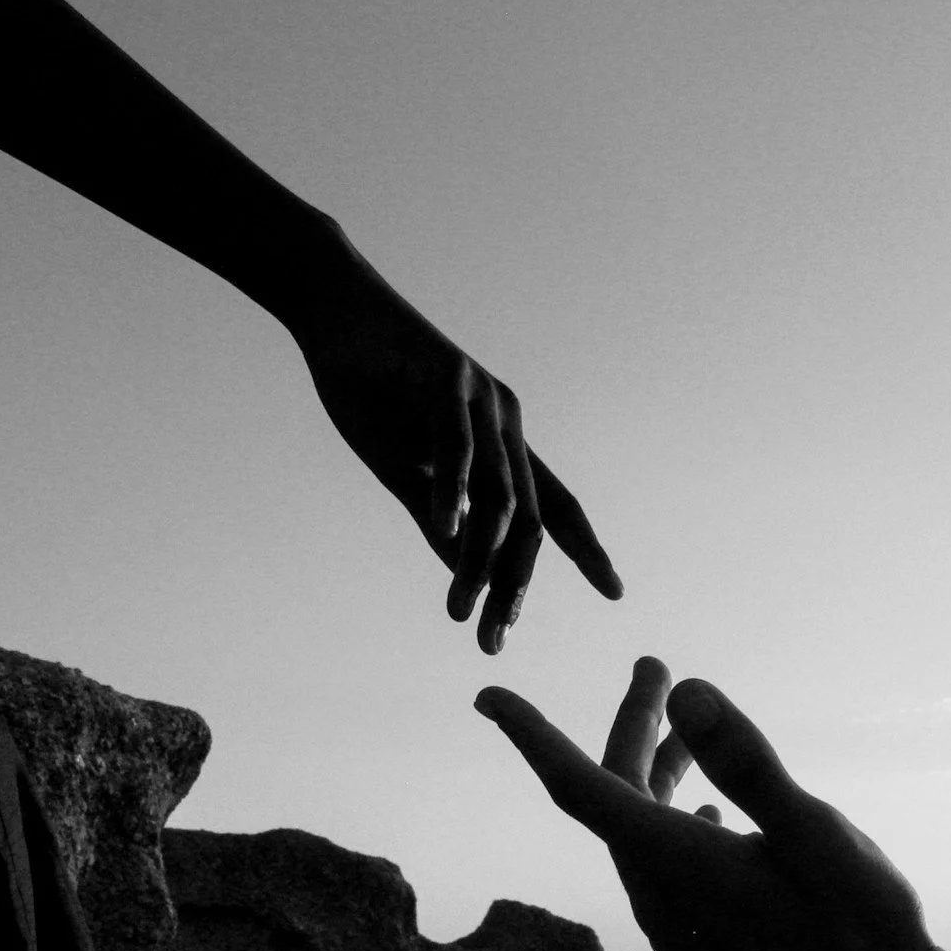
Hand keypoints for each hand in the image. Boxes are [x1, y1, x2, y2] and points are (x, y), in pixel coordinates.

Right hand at [294, 291, 619, 653]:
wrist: (334, 313)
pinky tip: (444, 532)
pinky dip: (453, 492)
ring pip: (498, 496)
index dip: (587, 549)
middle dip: (518, 583)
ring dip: (482, 559)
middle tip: (498, 637)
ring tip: (462, 609)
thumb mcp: (405, 471)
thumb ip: (437, 519)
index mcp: (504, 444)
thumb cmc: (370, 391)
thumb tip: (464, 572)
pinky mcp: (448, 378)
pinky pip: (458, 446)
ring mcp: (481, 399)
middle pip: (530, 518)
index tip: (616, 593)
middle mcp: (506, 422)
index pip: (555, 507)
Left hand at [476, 657, 931, 950]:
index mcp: (676, 864)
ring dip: (654, 773)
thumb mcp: (815, 830)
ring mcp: (675, 927)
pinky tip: (707, 810)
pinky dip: (670, 820)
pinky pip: (658, 868)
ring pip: (637, 833)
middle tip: (653, 665)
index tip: (488, 696)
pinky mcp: (698, 944)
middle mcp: (659, 898)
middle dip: (629, 728)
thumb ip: (745, 762)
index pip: (578, 788)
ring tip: (683, 726)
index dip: (531, 737)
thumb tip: (685, 691)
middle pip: (614, 798)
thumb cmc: (862, 922)